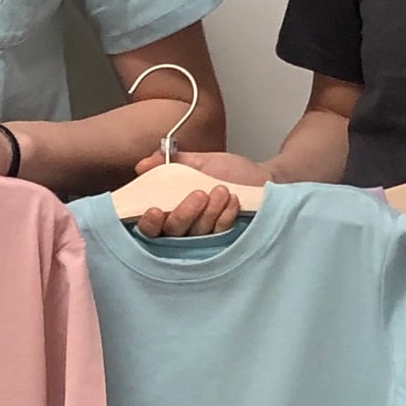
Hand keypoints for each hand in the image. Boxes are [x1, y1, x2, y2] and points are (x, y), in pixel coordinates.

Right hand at [129, 149, 268, 238]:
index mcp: (169, 212)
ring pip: (195, 234)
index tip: (154, 210)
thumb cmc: (229, 173)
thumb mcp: (200, 162)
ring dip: (208, 212)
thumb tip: (144, 164)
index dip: (148, 223)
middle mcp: (181, 230)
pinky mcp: (223, 243)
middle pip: (171, 234)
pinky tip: (232, 200)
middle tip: (198, 195)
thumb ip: (173, 162)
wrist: (260, 179)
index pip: (150, 227)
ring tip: (221, 190)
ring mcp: (202, 239)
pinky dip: (224, 217)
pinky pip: (218, 236)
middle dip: (182, 215)